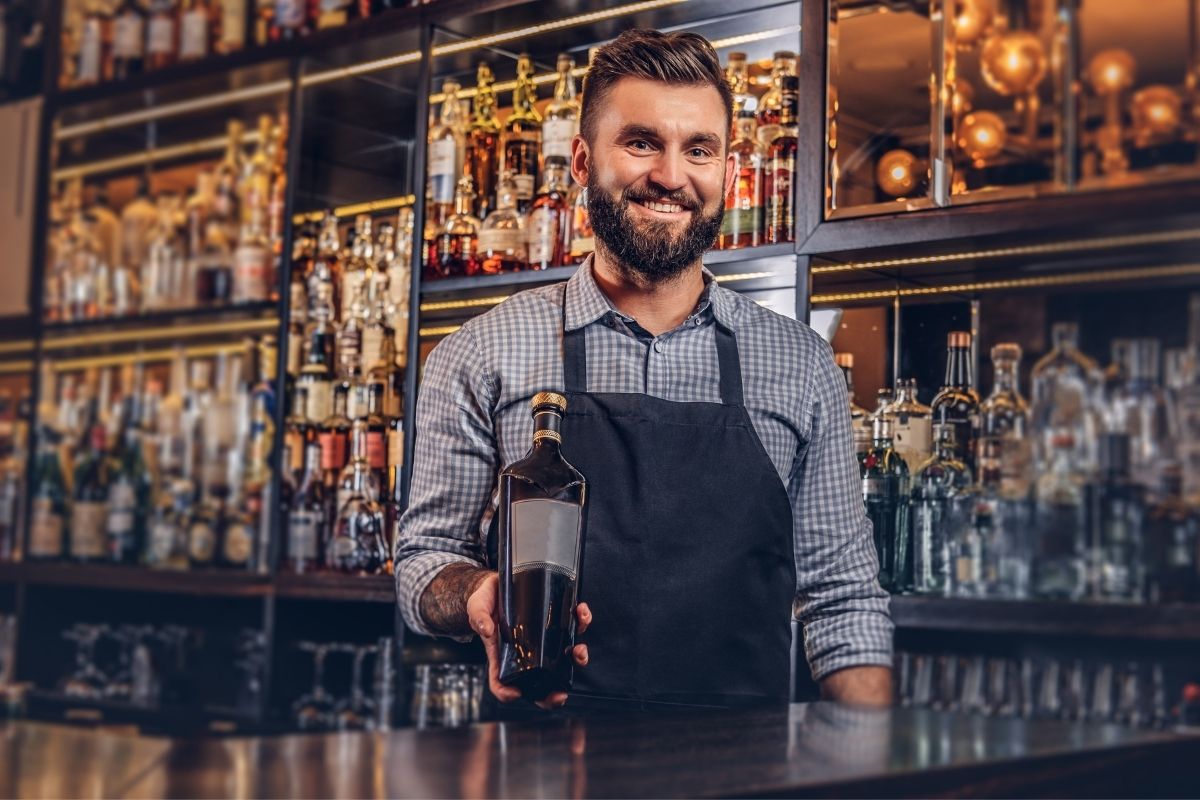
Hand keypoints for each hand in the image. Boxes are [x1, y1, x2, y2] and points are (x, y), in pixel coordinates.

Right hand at [466, 572, 591, 709]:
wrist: (497, 582)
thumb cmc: (485, 601)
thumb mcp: (477, 607)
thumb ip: (479, 617)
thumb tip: (487, 629)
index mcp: (504, 654)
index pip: (504, 682)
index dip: (509, 693)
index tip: (517, 693)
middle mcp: (526, 650)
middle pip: (542, 679)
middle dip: (554, 691)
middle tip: (561, 693)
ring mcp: (543, 636)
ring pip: (565, 655)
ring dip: (577, 656)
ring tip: (578, 650)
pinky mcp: (554, 619)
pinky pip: (573, 624)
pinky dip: (581, 620)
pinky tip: (580, 611)